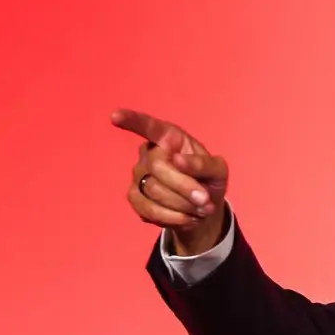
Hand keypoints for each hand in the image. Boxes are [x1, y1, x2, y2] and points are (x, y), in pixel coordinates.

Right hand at [110, 109, 229, 254]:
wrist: (202, 208)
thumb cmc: (209, 180)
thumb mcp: (218, 171)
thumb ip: (204, 164)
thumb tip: (178, 160)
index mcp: (169, 137)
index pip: (149, 126)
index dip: (132, 120)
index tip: (115, 117)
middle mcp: (149, 152)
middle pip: (158, 168)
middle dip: (185, 187)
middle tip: (205, 200)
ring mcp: (138, 174)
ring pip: (153, 191)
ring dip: (183, 205)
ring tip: (201, 209)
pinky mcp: (134, 196)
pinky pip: (148, 209)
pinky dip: (173, 217)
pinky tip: (187, 217)